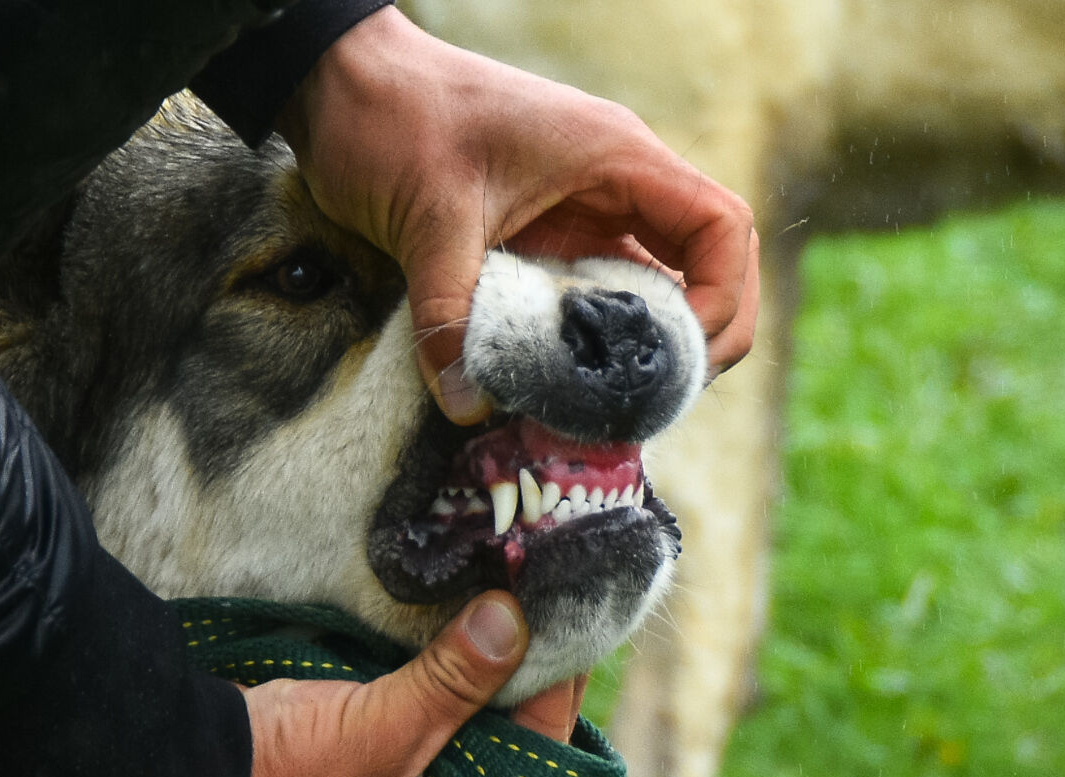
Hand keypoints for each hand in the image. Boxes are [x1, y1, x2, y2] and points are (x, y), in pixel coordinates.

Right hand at [235, 591, 582, 776]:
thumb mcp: (380, 733)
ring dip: (494, 655)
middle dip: (530, 665)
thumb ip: (449, 683)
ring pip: (479, 704)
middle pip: (515, 725)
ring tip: (520, 593)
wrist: (198, 761)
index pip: (537, 753)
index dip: (559, 687)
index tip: (576, 620)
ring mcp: (420, 770)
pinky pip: (443, 691)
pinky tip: (468, 611)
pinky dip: (455, 655)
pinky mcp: (392, 735)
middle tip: (552, 597)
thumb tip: (511, 620)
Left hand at [277, 6, 759, 422]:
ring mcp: (586, 208)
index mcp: (616, 157)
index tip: (683, 360)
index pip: (719, 227)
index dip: (722, 298)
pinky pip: (601, 289)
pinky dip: (603, 336)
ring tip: (624, 402)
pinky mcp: (550, 233)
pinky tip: (577, 379)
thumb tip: (467, 404)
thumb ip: (451, 312)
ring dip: (654, 340)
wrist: (342, 85)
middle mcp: (616, 183)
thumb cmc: (395, 120)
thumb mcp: (427, 218)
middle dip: (703, 333)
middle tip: (663, 397)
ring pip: (658, 280)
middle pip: (707, 261)